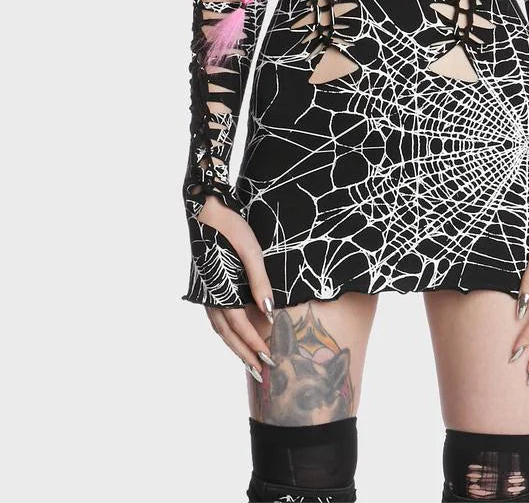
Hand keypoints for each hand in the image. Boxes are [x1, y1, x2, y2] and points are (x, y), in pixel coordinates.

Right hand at [193, 195, 276, 383]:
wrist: (204, 208)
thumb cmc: (230, 227)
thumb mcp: (250, 250)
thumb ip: (259, 281)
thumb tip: (270, 309)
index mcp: (220, 290)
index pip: (240, 326)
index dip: (255, 344)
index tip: (270, 359)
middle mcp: (210, 297)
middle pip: (229, 335)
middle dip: (246, 354)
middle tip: (263, 373)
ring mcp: (206, 293)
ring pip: (220, 329)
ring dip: (236, 345)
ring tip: (250, 360)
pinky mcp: (207, 287)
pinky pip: (217, 317)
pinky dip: (228, 330)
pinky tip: (237, 334)